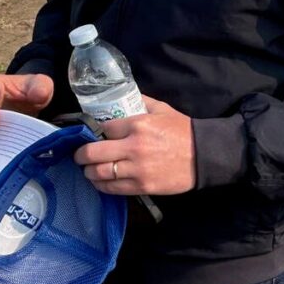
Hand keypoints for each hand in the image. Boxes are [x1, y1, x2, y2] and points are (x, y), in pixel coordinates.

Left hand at [73, 97, 195, 195]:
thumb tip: (123, 95)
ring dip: (88, 172)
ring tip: (88, 169)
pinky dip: (101, 185)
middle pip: (92, 152)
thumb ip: (141, 102)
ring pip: (98, 173)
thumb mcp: (163, 110)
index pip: (102, 128)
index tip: (90, 135)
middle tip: (80, 155)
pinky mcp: (141, 186)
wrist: (204, 155)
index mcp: (138, 124)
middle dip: (81, 154)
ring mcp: (137, 169)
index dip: (93, 132)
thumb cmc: (183, 131)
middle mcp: (134, 146)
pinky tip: (100, 181)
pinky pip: (111, 188)